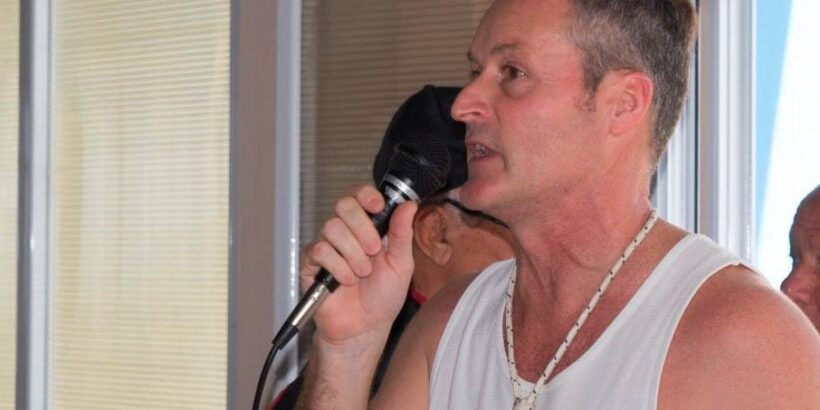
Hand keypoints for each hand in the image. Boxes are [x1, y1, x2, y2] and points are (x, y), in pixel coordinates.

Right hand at [300, 184, 417, 344]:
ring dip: (352, 253)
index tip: (378, 207)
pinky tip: (346, 281)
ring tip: (362, 273)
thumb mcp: (401, 265)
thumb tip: (408, 205)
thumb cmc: (383, 297)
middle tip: (374, 250)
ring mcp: (327, 245)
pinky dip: (338, 267)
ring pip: (332, 227)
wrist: (365, 328)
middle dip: (362, 228)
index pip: (361, 195)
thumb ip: (402, 234)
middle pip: (344, 204)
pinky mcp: (311, 263)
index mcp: (368, 227)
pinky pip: (320, 251)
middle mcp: (346, 232)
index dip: (367, 195)